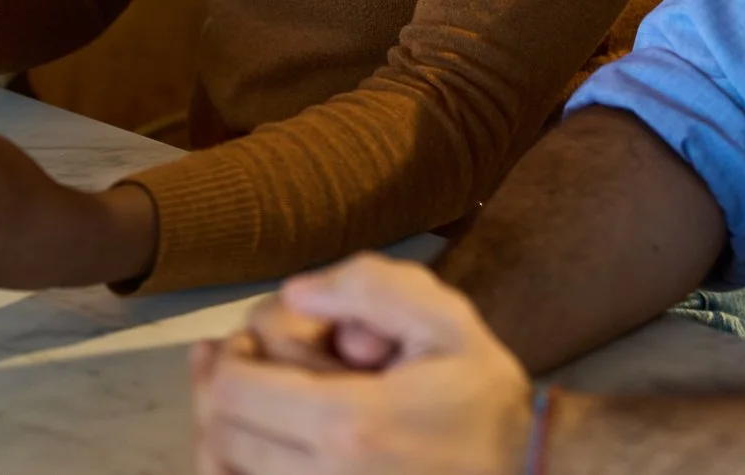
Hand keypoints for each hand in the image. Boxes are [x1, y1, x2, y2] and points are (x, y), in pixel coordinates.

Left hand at [194, 255, 533, 474]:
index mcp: (349, 421)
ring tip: (245, 404)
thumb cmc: (480, 396)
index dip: (232, 357)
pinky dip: (240, 470)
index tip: (256, 343)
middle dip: (222, 393)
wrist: (523, 468)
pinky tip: (259, 442)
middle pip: (221, 438)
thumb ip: (371, 287)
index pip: (237, 392)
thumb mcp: (444, 320)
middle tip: (252, 368)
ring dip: (222, 438)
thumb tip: (295, 291)